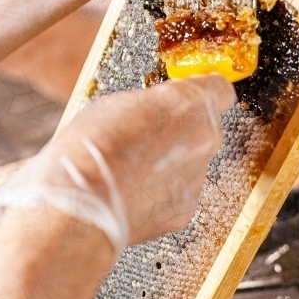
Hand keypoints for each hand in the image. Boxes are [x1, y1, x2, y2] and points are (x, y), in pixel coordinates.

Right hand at [0, 75, 236, 252]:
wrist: (78, 208)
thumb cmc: (86, 154)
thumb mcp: (114, 104)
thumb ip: (150, 104)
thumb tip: (155, 109)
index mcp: (187, 102)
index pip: (219, 89)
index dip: (202, 93)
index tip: (188, 98)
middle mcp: (202, 138)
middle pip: (206, 127)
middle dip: (182, 131)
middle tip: (148, 136)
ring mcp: (197, 177)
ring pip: (193, 163)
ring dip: (171, 164)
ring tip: (132, 170)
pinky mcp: (186, 209)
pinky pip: (181, 193)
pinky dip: (162, 193)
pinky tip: (134, 191)